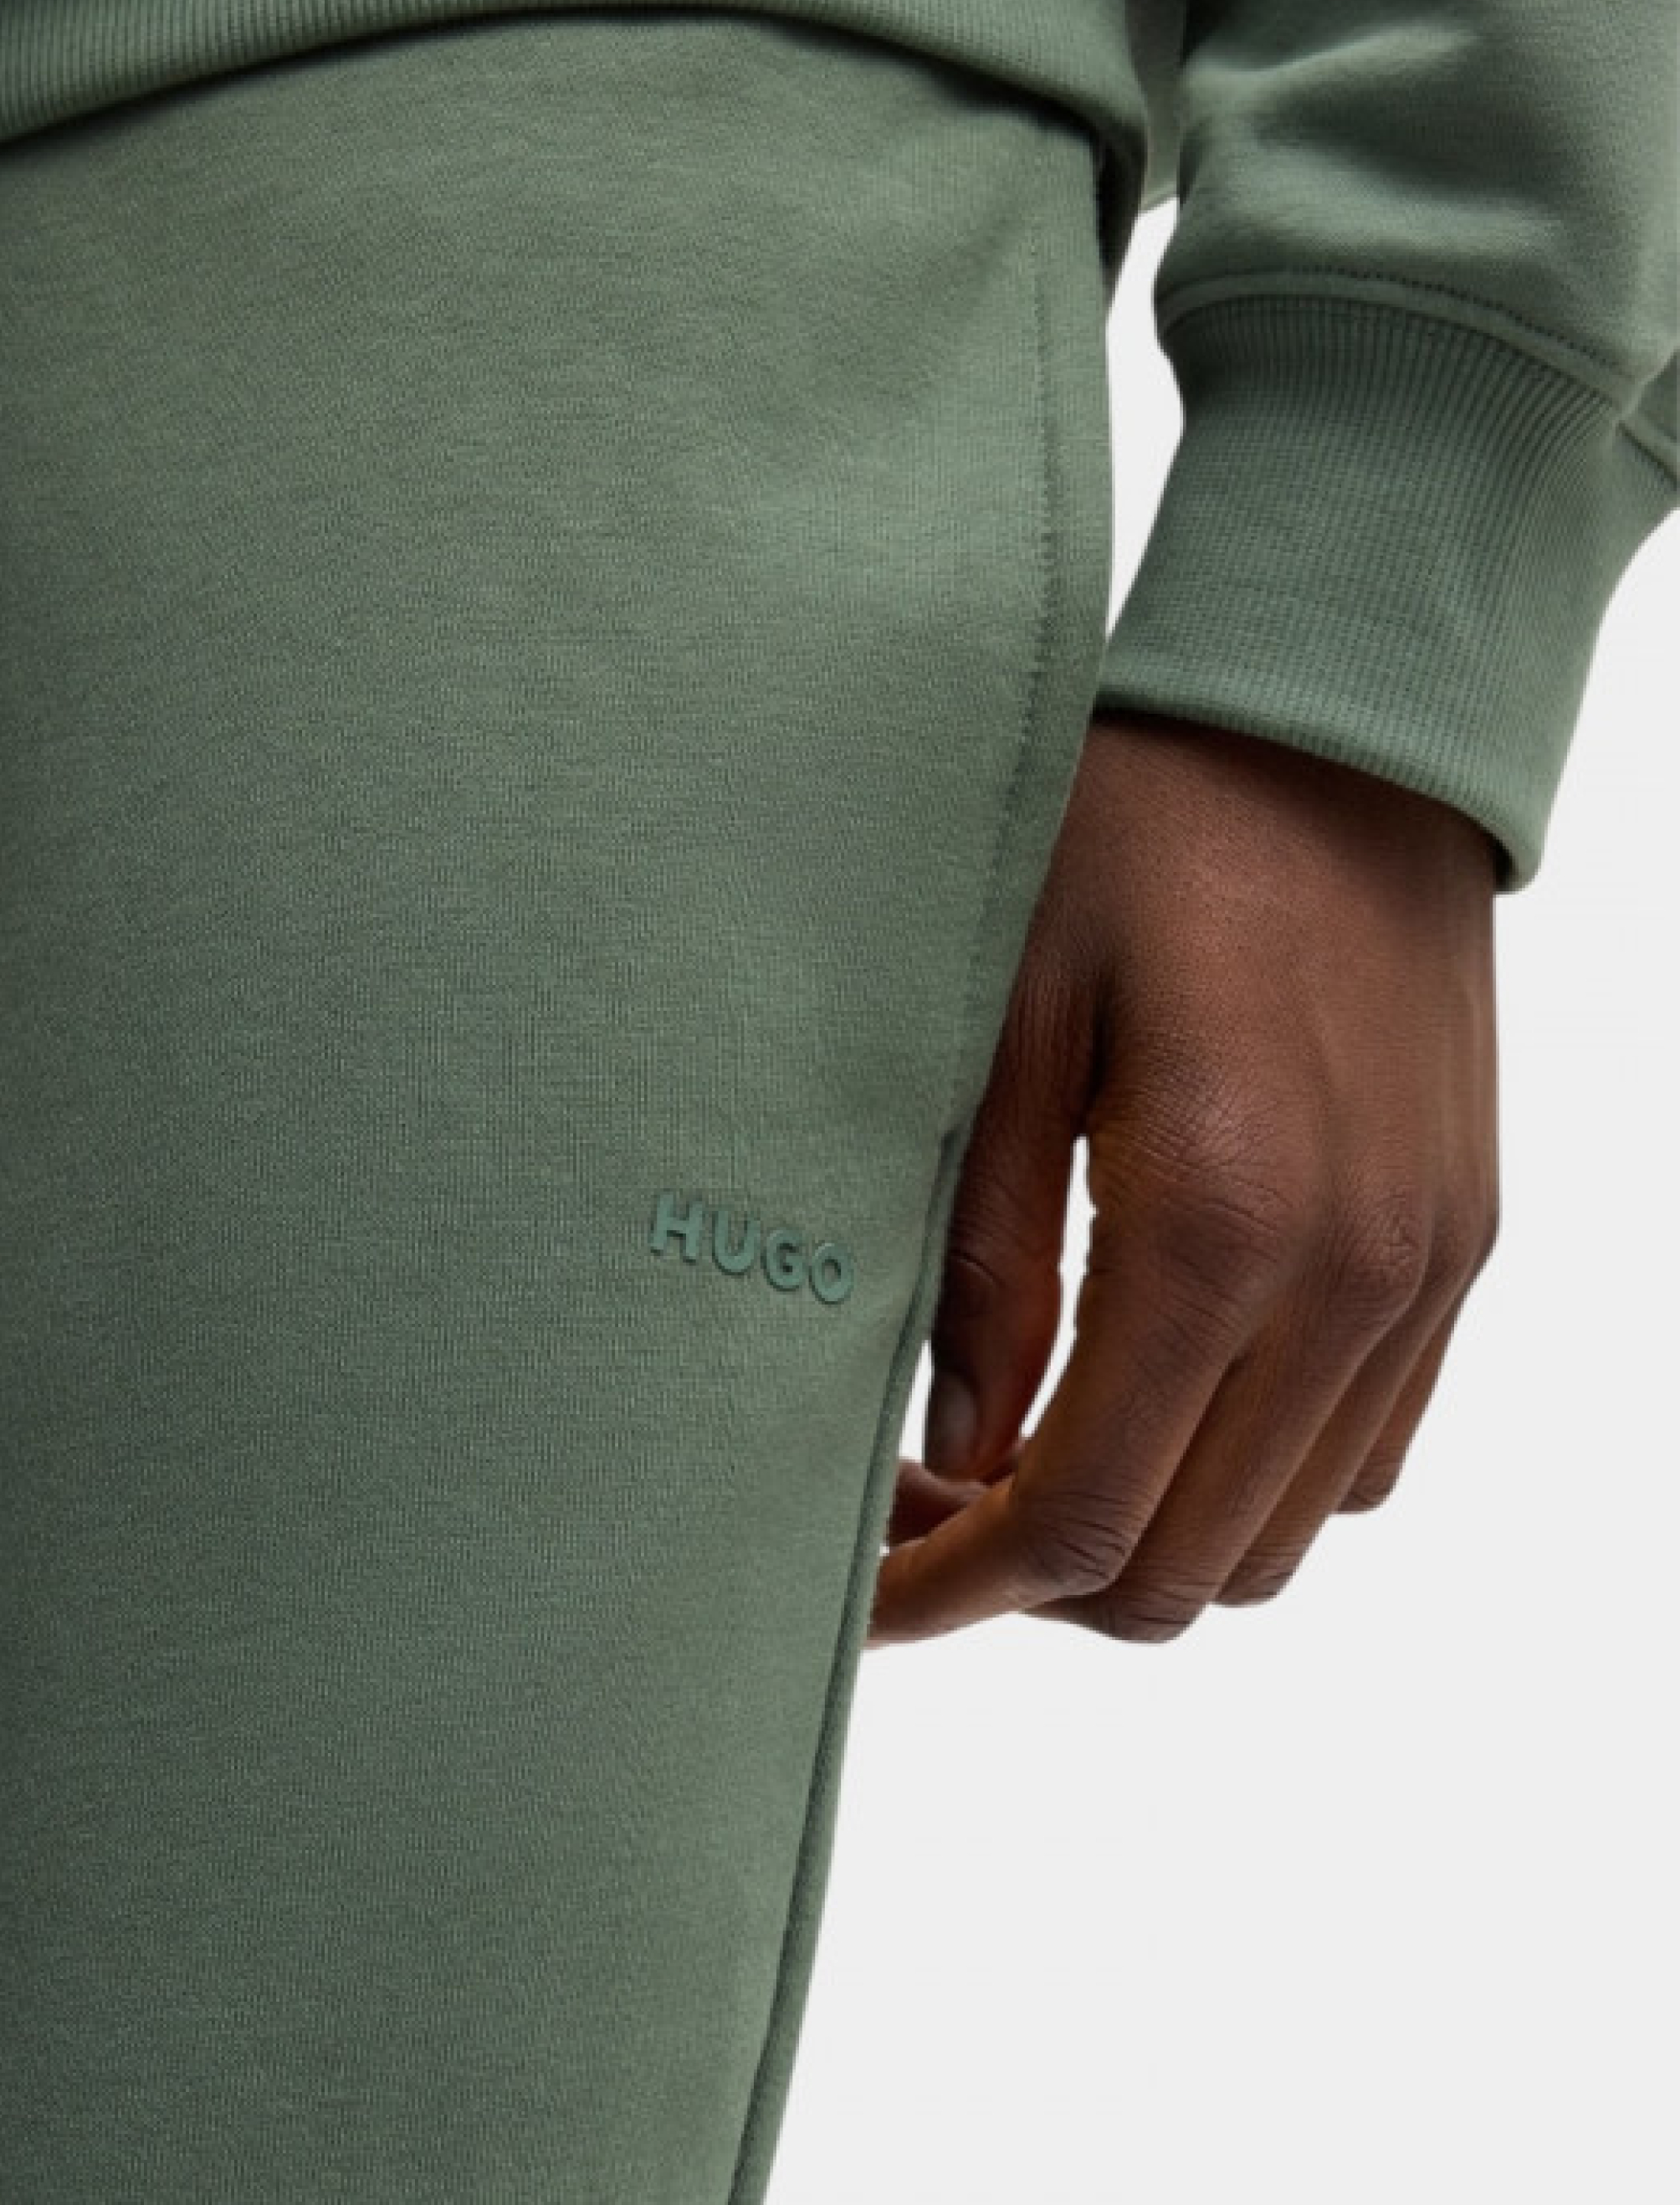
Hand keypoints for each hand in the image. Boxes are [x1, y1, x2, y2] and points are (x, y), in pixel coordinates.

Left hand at [865, 712, 1500, 1647]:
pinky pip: (1362, 1454)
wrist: (1343, 730)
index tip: (866, 1592)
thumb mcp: (1006, 1021)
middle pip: (1186, 1568)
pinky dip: (1248, 1481)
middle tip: (923, 1507)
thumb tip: (956, 1445)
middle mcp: (1349, 1281)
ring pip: (1280, 1538)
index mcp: (1217, 1224)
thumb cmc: (1143, 838)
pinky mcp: (1456, 1249)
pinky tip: (1152, 1396)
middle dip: (1035, 1584)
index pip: (1081, 1518)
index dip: (958, 1590)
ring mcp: (1423, 1275)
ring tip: (1028, 1454)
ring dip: (1143, 1539)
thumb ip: (983, 1260)